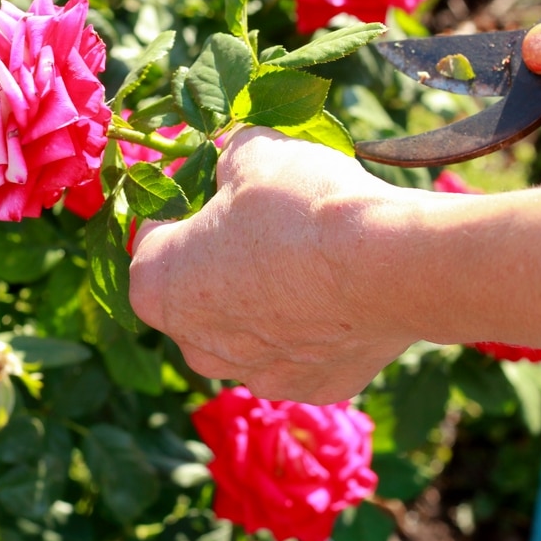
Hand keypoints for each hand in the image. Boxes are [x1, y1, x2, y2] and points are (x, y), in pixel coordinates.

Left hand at [129, 127, 418, 403]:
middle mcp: (194, 345)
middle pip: (197, 297)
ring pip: (248, 333)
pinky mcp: (311, 388)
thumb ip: (226, 163)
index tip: (216, 194)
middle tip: (265, 227)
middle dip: (221, 265)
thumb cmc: (302, 206)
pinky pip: (302, 354)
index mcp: (158, 285)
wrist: (388, 265)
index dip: (184, 210)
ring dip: (267, 303)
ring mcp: (254, 374)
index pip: (152, 241)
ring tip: (308, 261)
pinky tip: (342, 296)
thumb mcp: (252, 151)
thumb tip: (231, 169)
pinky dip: (316, 329)